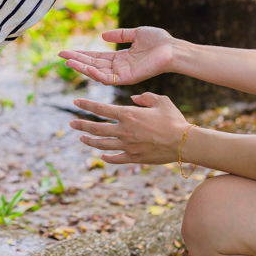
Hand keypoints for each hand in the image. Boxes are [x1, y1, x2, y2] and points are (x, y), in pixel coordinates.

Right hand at [58, 26, 174, 85]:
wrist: (173, 49)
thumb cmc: (160, 41)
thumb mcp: (136, 33)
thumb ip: (120, 34)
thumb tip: (103, 35)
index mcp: (120, 58)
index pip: (97, 57)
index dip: (82, 54)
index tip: (68, 50)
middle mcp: (119, 68)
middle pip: (93, 64)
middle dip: (77, 60)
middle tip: (61, 54)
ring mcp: (122, 74)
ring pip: (96, 72)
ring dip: (81, 67)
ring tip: (67, 60)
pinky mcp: (127, 79)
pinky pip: (107, 78)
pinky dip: (94, 73)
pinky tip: (84, 66)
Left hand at [70, 93, 188, 164]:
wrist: (184, 142)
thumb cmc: (174, 120)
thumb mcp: (161, 101)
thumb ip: (145, 97)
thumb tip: (134, 98)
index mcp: (128, 115)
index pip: (101, 109)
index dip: (86, 105)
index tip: (75, 102)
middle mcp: (124, 130)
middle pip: (96, 128)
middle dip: (82, 125)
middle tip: (72, 123)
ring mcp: (127, 145)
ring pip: (102, 144)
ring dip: (89, 141)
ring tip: (81, 138)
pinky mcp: (133, 157)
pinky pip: (115, 158)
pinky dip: (107, 157)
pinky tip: (101, 156)